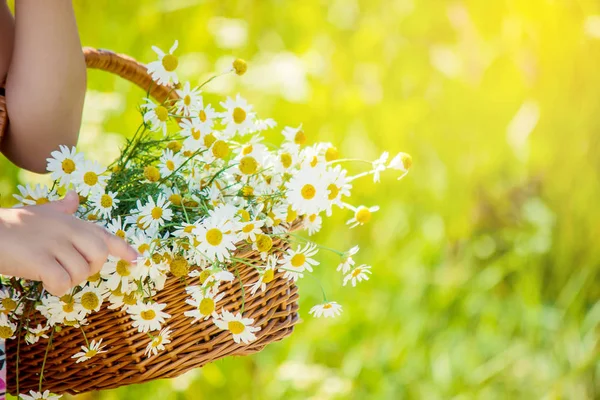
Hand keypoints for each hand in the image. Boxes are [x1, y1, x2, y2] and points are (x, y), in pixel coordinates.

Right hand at [0, 191, 137, 295]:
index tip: (136, 259)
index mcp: (71, 221)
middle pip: (98, 256)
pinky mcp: (40, 260)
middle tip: (70, 270)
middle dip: (90, 269)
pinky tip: (44, 283)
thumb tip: (74, 197)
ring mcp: (54, 244)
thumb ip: (61, 208)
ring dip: (68, 280)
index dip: (123, 248)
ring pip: (80, 272)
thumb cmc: (13, 225)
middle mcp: (67, 230)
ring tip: (49, 273)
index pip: (104, 234)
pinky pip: (62, 282)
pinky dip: (56, 288)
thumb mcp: (41, 212)